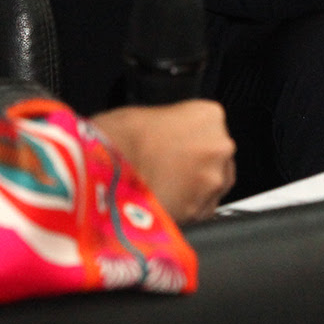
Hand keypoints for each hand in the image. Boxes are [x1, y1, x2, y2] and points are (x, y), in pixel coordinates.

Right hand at [91, 100, 236, 224]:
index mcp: (208, 115)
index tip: (178, 143)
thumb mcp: (146, 113)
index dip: (191, 136)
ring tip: (165, 185)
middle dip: (198, 162)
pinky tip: (165, 199)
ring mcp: (213, 180)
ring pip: (214, 184)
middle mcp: (219, 146)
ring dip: (196, 185)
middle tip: (170, 165)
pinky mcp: (201, 210)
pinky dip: (188, 207)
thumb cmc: (118, 138)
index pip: (210, 125)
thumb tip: (166, 133)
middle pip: (218, 156)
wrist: (104, 173)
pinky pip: (202, 209)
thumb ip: (171, 123)